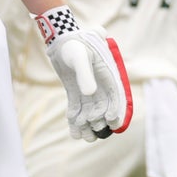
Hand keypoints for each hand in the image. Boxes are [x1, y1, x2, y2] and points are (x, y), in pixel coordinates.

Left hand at [39, 7, 131, 141]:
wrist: (60, 39)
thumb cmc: (73, 44)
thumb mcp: (79, 56)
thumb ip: (85, 73)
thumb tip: (90, 92)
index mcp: (107, 73)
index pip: (115, 95)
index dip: (115, 110)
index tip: (112, 122)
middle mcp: (99, 83)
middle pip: (103, 107)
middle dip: (100, 121)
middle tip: (94, 133)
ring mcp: (87, 88)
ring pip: (90, 110)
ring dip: (87, 124)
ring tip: (83, 137)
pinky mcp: (75, 91)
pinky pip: (77, 108)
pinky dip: (75, 120)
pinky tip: (74, 133)